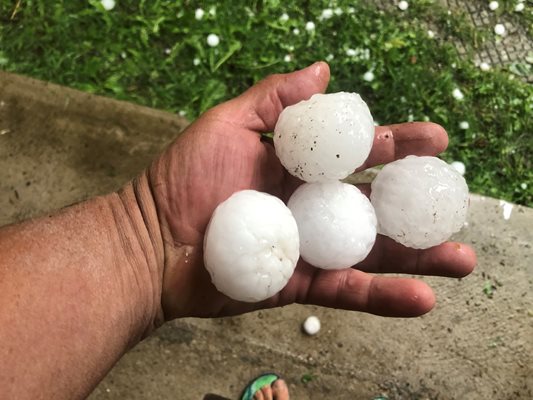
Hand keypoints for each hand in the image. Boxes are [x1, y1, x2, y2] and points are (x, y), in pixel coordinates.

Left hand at [147, 62, 475, 319]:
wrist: (149, 244)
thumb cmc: (180, 180)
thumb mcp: (226, 124)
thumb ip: (275, 98)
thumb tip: (323, 71)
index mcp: (296, 168)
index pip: (356, 154)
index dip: (393, 146)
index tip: (431, 140)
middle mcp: (308, 207)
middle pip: (373, 204)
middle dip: (416, 201)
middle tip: (456, 198)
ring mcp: (306, 248)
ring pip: (369, 251)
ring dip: (416, 256)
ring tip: (461, 259)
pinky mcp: (298, 285)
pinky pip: (345, 291)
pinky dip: (382, 296)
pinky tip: (423, 298)